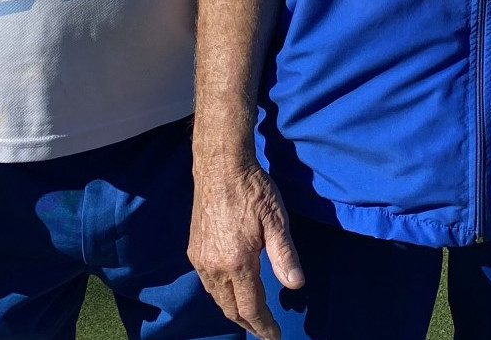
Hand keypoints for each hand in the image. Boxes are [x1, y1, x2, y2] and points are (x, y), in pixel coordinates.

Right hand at [189, 156, 303, 339]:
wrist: (219, 166)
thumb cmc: (253, 189)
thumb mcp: (276, 220)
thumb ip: (285, 255)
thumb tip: (296, 285)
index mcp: (236, 262)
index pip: (250, 307)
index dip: (263, 326)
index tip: (274, 336)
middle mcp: (214, 266)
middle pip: (230, 308)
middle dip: (248, 323)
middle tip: (264, 331)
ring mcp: (200, 259)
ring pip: (216, 297)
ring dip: (233, 310)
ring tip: (250, 316)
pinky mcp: (194, 249)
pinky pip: (208, 283)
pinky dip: (221, 294)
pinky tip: (232, 291)